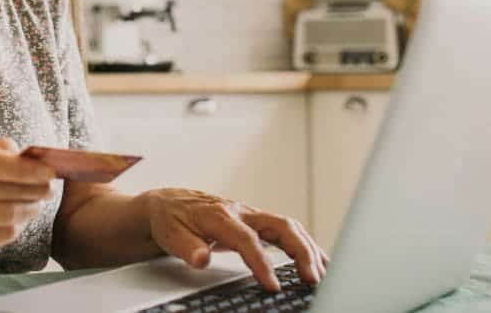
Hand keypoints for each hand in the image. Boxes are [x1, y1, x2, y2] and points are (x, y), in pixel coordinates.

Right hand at [0, 138, 56, 264]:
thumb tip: (31, 158)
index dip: (26, 169)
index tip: (51, 171)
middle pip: (4, 191)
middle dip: (35, 189)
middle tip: (50, 188)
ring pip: (7, 215)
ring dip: (30, 209)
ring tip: (37, 204)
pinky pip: (1, 235)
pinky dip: (17, 226)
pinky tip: (19, 219)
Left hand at [142, 188, 328, 291]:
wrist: (168, 203)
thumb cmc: (171, 219)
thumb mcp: (170, 234)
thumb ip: (186, 247)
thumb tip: (201, 258)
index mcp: (220, 215)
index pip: (247, 239)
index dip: (262, 263)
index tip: (273, 286)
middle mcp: (241, 212)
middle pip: (281, 226)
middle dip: (301, 252)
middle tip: (313, 279)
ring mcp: (252, 215)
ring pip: (290, 227)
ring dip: (309, 249)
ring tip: (323, 275)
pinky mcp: (258, 222)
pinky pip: (288, 231)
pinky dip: (305, 245)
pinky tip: (319, 262)